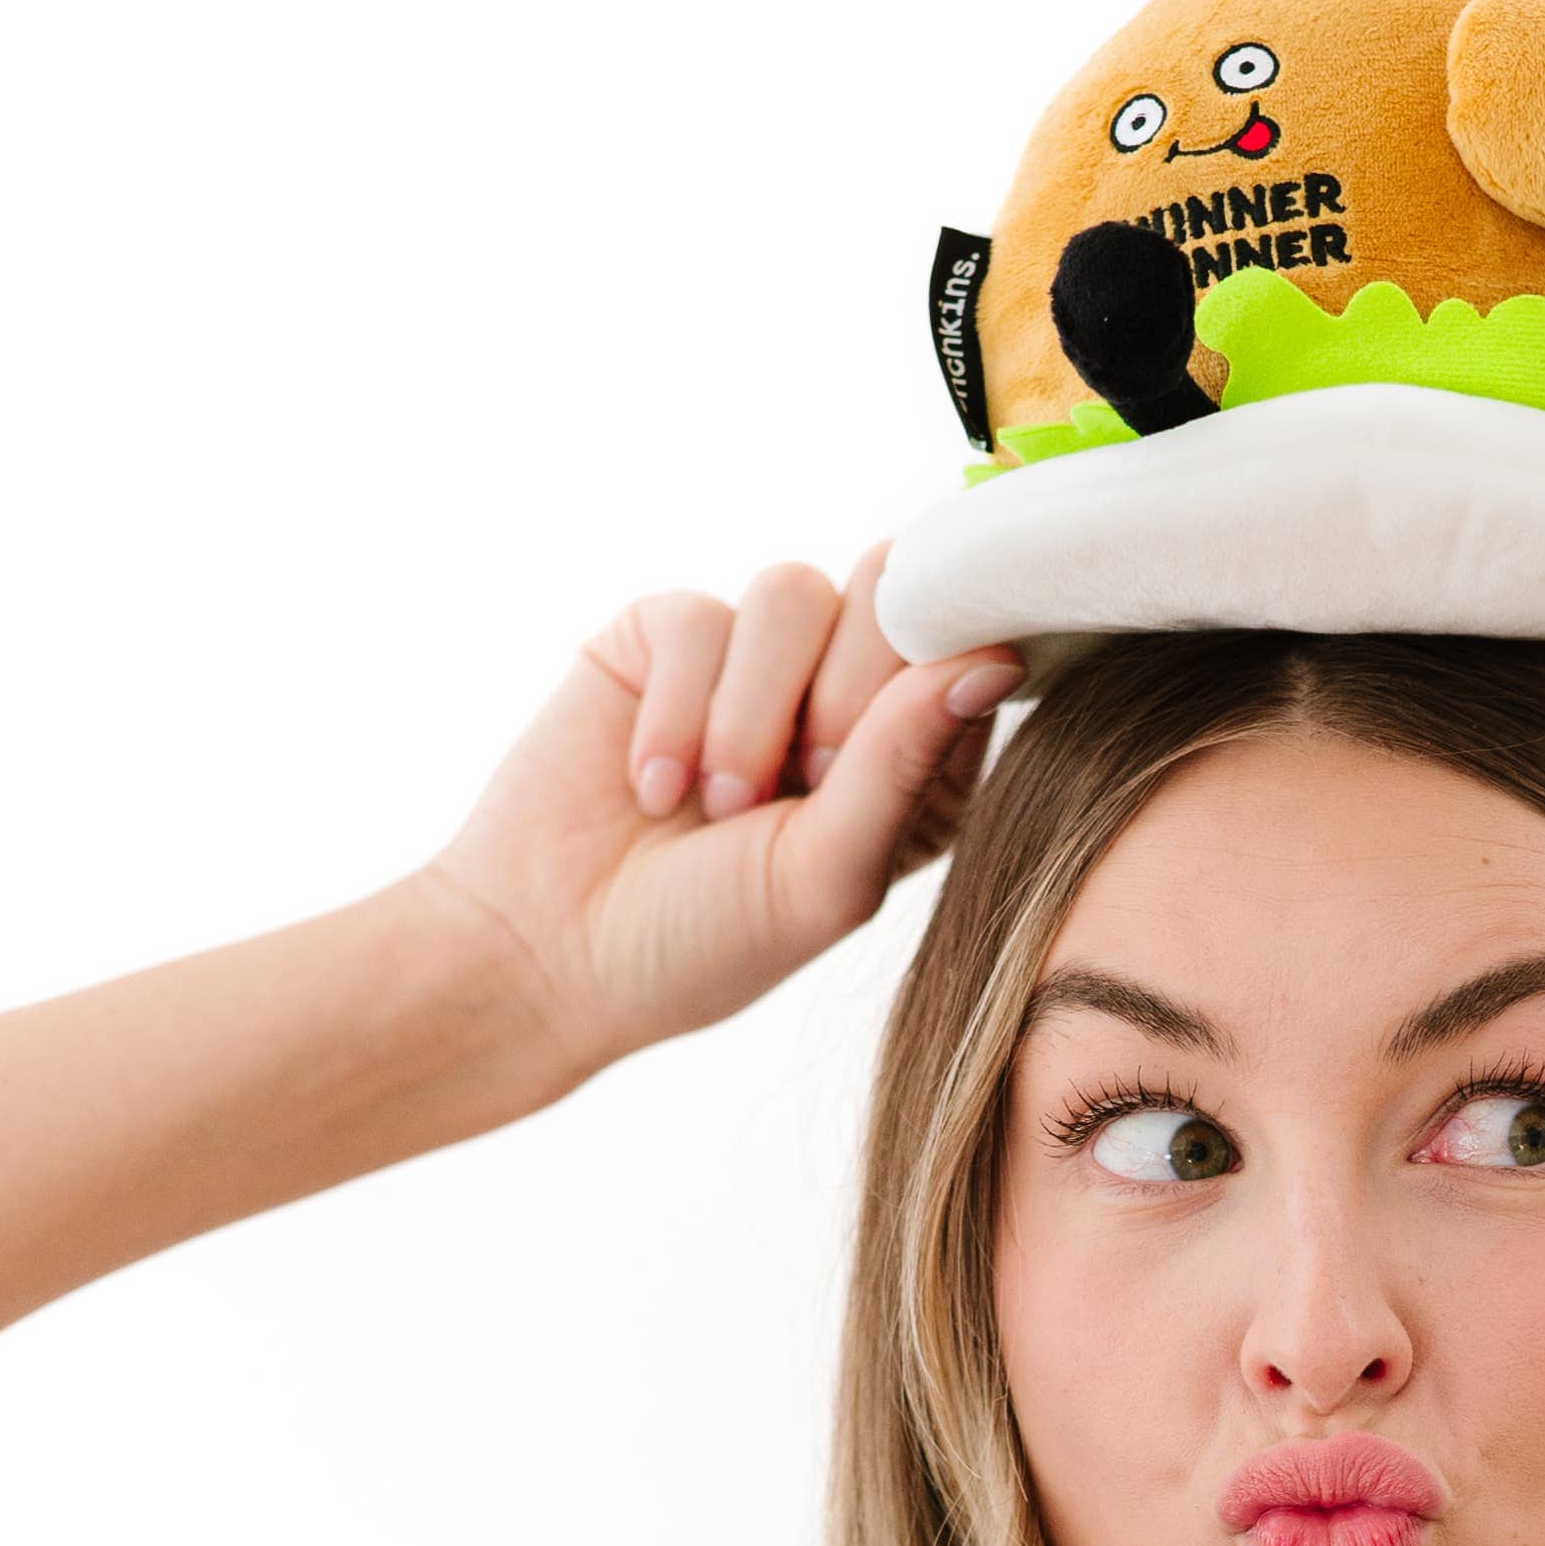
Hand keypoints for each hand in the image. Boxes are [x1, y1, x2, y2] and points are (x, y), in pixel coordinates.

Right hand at [418, 550, 1020, 1078]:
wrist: (547, 955)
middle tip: (798, 787)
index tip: (861, 771)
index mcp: (914, 762)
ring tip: (715, 806)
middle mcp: (842, 699)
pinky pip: (699, 616)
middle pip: (891, 590)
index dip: (929, 683)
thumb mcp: (827, 872)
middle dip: (844, 691)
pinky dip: (677, 710)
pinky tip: (651, 786)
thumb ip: (907, 759)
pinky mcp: (665, 639)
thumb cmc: (706, 941)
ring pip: (792, 591)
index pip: (966, 653)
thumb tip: (997, 654)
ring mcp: (755, 664)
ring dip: (752, 713)